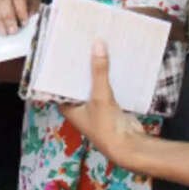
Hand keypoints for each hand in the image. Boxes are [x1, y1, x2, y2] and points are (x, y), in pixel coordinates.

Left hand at [59, 40, 145, 165]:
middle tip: (79, 43)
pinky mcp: (108, 104)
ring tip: (93, 46)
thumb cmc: (106, 127)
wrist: (129, 146)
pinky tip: (109, 60)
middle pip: (76, 81)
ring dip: (94, 69)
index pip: (59, 83)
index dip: (59, 68)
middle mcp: (78, 106)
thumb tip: (97, 45)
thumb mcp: (100, 96)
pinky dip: (106, 75)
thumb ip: (99, 71)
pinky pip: (105, 86)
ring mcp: (93, 105)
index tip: (61, 50)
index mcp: (68, 107)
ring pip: (91, 83)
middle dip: (79, 65)